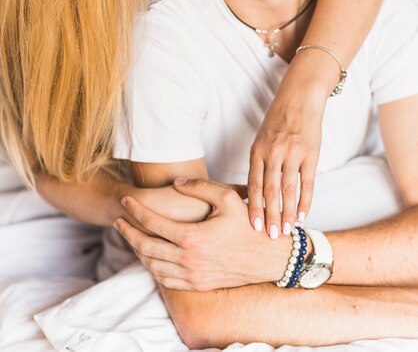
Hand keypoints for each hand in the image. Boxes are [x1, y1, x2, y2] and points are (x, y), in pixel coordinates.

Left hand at [114, 178, 290, 290]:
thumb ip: (199, 187)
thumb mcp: (227, 197)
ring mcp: (193, 276)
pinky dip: (152, 268)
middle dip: (127, 232)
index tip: (125, 200)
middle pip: (146, 246)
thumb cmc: (249, 224)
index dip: (135, 210)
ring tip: (129, 236)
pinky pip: (166, 280)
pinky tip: (149, 257)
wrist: (269, 257)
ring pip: (153, 266)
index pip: (152, 223)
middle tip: (117, 220)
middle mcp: (189, 260)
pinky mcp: (199, 285)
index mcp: (193, 237)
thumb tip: (176, 183)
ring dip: (137, 251)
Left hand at [248, 57, 327, 237]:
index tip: (253, 226)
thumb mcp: (261, 138)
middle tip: (270, 237)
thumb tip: (255, 193)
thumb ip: (259, 163)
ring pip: (289, 190)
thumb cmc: (278, 121)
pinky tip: (304, 215)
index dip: (253, 207)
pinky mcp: (310, 154)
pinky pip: (307, 182)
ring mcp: (292, 153)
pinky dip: (305, 201)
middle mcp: (273, 153)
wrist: (300, 98)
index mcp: (257, 150)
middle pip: (270, 191)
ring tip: (287, 231)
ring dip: (288, 213)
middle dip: (270, 216)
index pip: (253, 184)